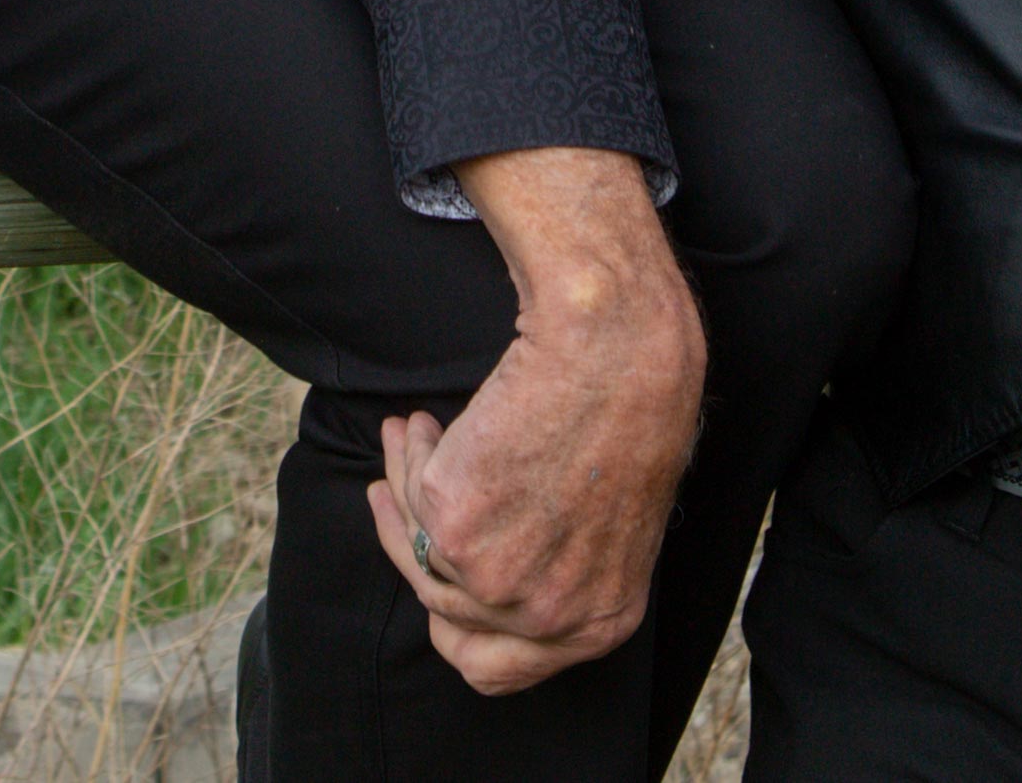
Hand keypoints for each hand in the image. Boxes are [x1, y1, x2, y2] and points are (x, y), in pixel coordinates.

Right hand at [363, 147, 705, 692]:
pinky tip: (421, 422)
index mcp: (601, 623)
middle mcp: (550, 619)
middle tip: (391, 500)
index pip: (499, 666)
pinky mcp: (456, 532)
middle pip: (444, 609)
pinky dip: (411, 453)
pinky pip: (411, 496)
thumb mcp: (610, 522)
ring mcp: (499, 583)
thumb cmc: (629, 412)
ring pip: (418, 550)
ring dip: (404, 487)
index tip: (434, 571)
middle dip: (410, 547)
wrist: (618, 355)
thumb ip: (556, 565)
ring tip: (407, 435)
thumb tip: (479, 570)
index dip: (455, 622)